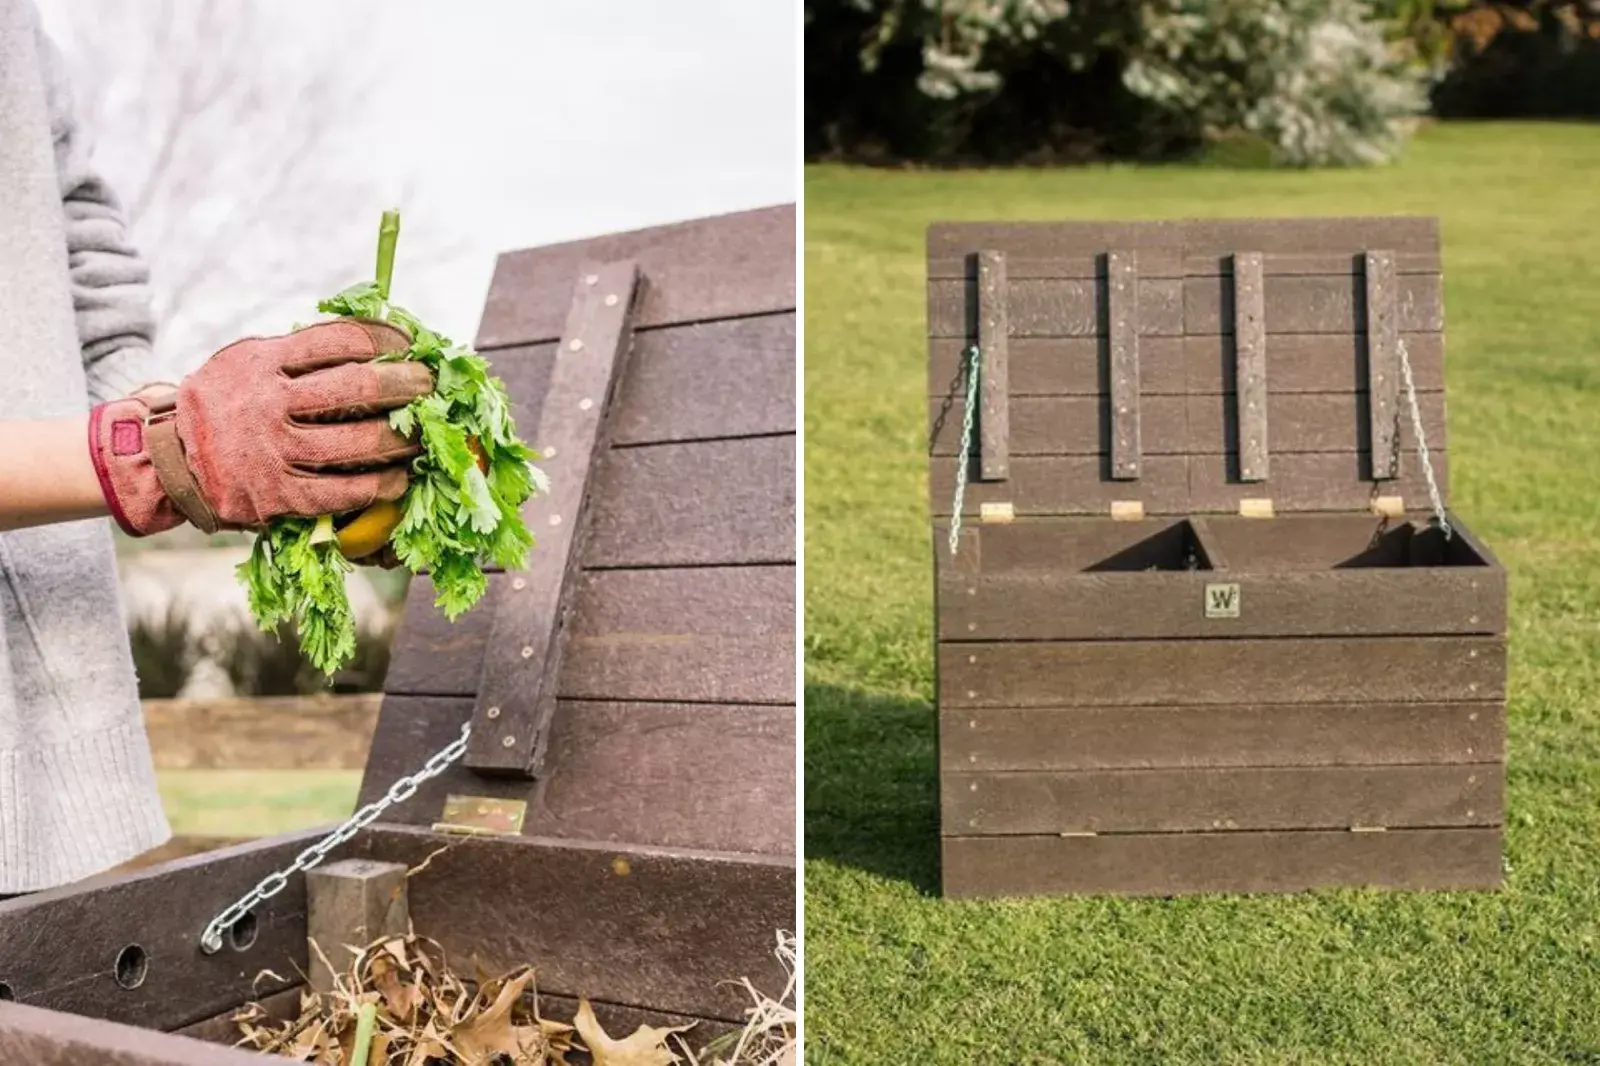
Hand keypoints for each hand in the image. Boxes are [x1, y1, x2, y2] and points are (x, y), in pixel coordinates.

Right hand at [90, 319, 432, 535]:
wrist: (170, 457)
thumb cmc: (223, 403)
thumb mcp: (247, 361)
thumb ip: (296, 353)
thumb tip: (371, 338)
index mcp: (264, 362)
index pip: (339, 340)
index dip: (386, 338)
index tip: (412, 342)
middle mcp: (269, 403)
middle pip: (357, 387)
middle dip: (406, 384)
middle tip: (431, 386)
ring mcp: (274, 451)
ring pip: (358, 443)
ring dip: (403, 438)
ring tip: (425, 433)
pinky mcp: (278, 495)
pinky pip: (342, 491)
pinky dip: (379, 485)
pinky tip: (399, 479)